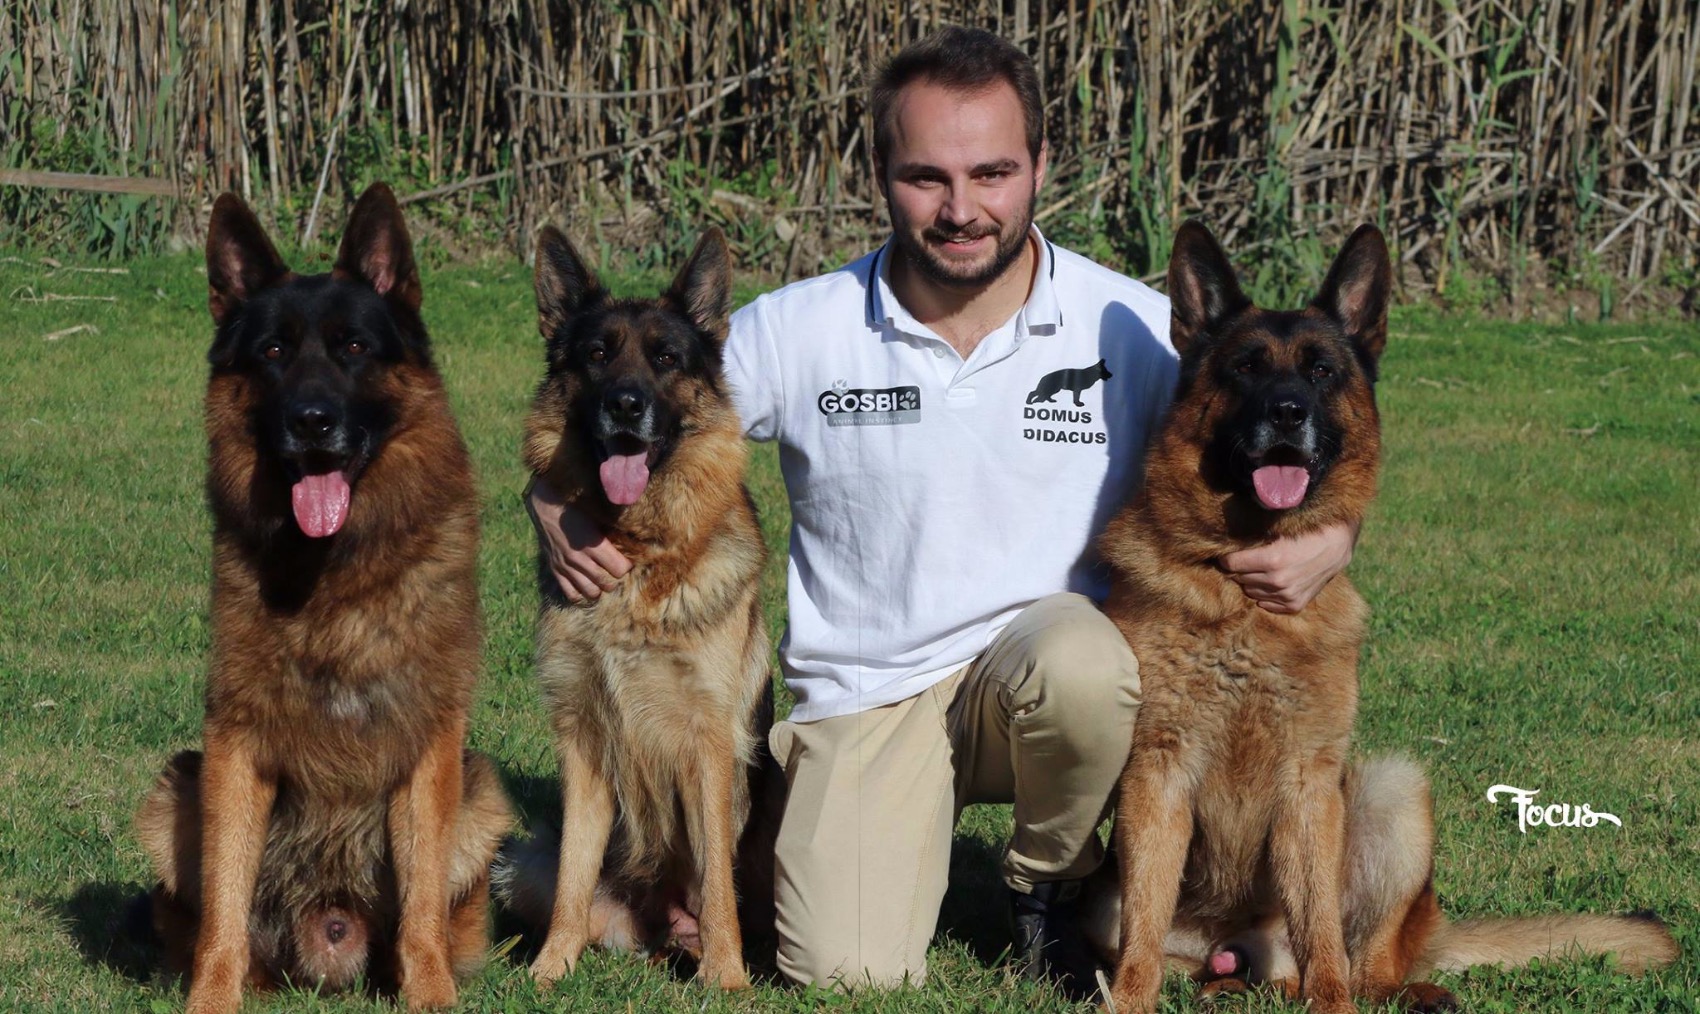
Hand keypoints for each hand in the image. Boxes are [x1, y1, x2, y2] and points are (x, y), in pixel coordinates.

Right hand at [524, 476, 631, 601]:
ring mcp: (566, 566)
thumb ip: (613, 531)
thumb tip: (634, 539)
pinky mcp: (555, 570)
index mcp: (593, 544)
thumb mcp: (598, 515)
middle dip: (615, 579)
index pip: (620, 569)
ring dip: (600, 588)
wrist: (545, 504)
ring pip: (590, 592)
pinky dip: (580, 594)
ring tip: (602, 580)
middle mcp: (580, 559)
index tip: (627, 561)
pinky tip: (586, 585)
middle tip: (615, 571)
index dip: (627, 566)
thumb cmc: (576, 506)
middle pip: (607, 584)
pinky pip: (570, 593)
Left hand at [1218, 520, 1358, 613]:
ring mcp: (1287, 595)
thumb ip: (1255, 537)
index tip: (1226, 554)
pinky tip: (1269, 583)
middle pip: (1240, 578)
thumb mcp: (1279, 530)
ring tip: (1259, 570)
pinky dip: (1265, 594)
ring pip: (1251, 592)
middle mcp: (1278, 581)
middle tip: (1244, 561)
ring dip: (1251, 582)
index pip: (1231, 564)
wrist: (1336, 544)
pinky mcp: (1294, 604)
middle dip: (1238, 569)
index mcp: (1272, 560)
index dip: (1227, 557)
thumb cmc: (1306, 531)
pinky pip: (1267, 604)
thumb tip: (1227, 539)